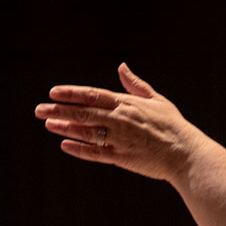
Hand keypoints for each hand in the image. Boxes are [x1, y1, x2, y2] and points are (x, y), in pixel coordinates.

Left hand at [35, 62, 207, 182]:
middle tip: (39, 110)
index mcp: (127, 104)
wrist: (186, 154)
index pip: (93, 95)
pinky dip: (79, 149)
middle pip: (83, 112)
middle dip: (59, 110)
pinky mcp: (122, 158)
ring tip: (48, 124)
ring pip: (86, 132)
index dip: (71, 93)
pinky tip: (65, 145)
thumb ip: (136, 85)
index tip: (53, 92)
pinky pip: (95, 153)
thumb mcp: (157, 100)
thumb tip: (121, 67)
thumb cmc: (173, 127)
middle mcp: (120, 120)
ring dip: (65, 128)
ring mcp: (120, 140)